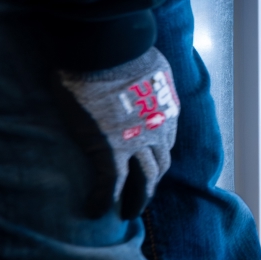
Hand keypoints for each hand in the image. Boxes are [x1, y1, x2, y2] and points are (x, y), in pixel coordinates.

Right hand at [60, 47, 179, 218]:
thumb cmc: (121, 45)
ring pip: (145, 181)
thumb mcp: (147, 61)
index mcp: (166, 106)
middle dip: (153, 184)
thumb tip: (140, 73)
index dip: (158, 155)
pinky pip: (110, 185)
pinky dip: (103, 201)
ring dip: (137, 200)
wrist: (106, 46)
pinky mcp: (110, 148)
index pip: (167, 139)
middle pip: (161, 164)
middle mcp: (158, 127)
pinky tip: (94, 211)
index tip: (149, 164)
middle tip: (142, 198)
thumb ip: (146, 75)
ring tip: (126, 214)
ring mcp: (137, 140)